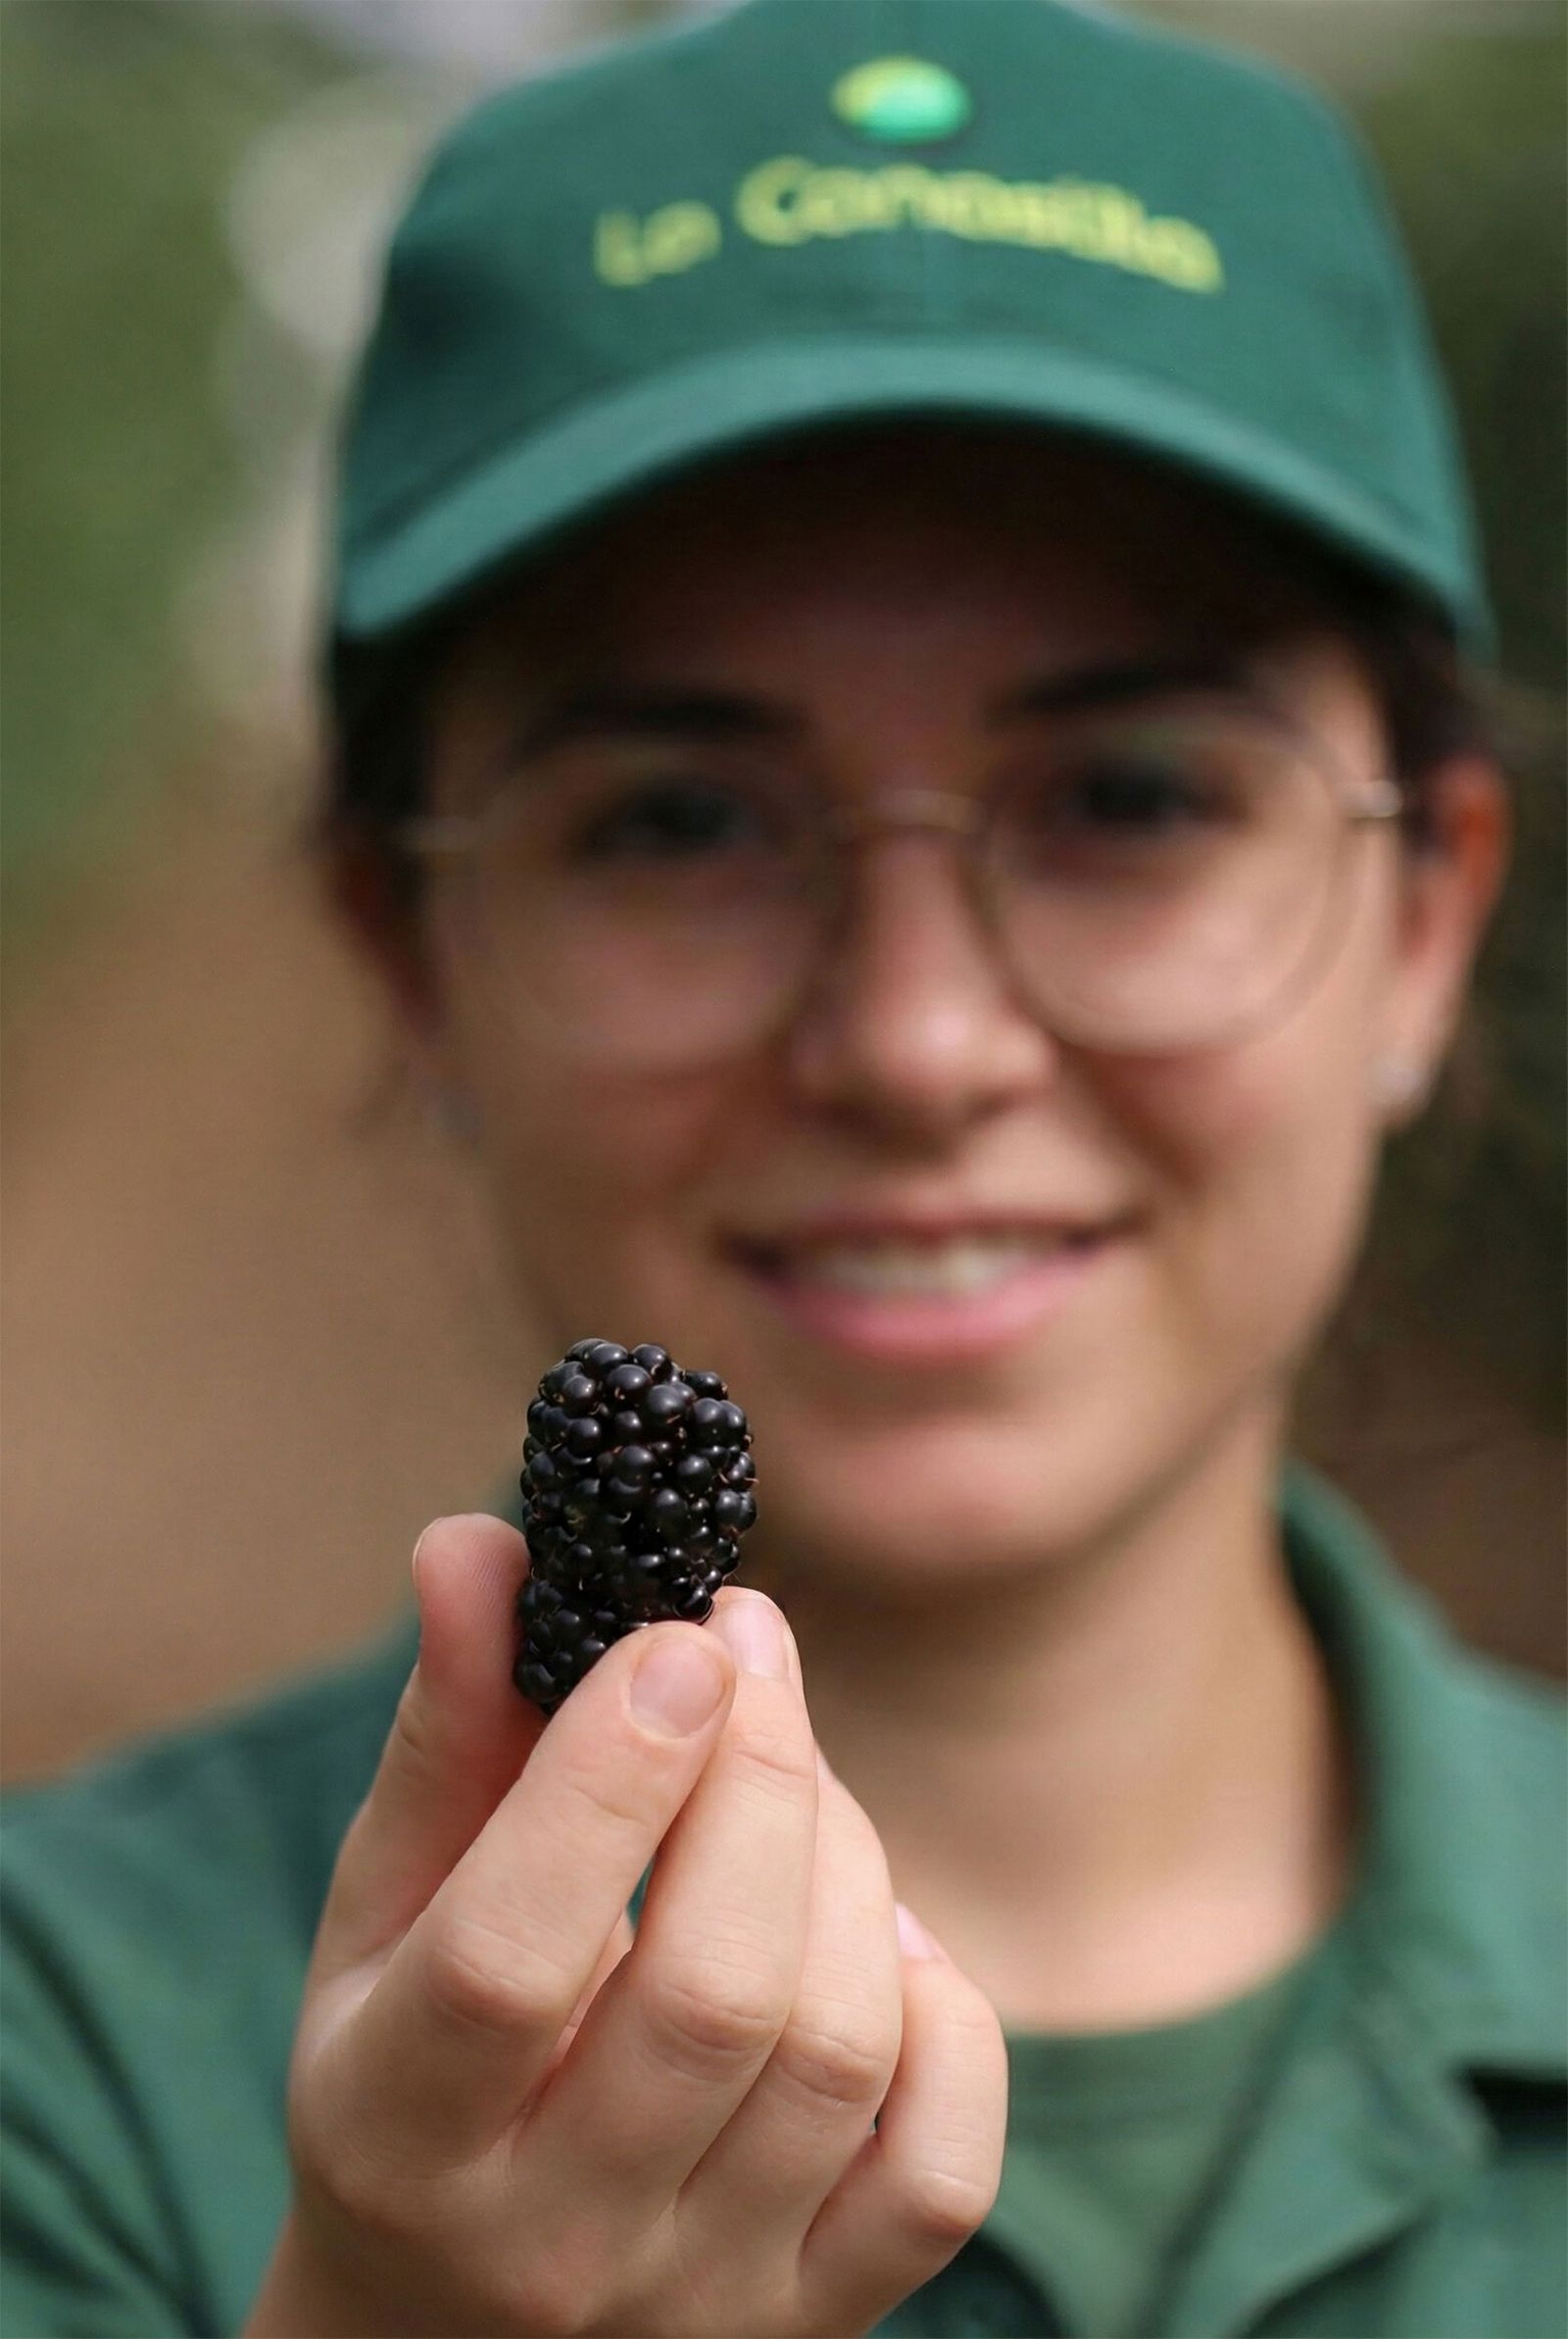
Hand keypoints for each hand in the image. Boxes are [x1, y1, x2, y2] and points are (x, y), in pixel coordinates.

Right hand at [245, 1515, 1007, 2337]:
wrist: (442, 2336)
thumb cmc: (412, 2071)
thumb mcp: (388, 1914)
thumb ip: (448, 1728)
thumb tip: (479, 1541)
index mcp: (398, 2132)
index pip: (513, 1958)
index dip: (610, 1775)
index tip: (676, 1631)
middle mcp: (549, 2244)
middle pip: (714, 1992)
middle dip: (759, 1775)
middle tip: (743, 1640)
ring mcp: (700, 2298)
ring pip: (836, 2048)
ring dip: (842, 1855)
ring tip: (789, 1766)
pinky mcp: (817, 2324)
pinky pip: (943, 2163)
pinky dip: (941, 2010)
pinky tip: (875, 1933)